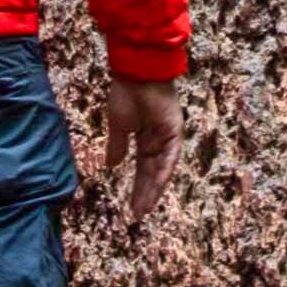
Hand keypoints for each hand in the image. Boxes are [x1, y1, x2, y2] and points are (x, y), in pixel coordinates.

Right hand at [90, 74, 176, 219]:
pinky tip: (157, 187)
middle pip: (152, 174)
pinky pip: (170, 156)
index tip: (131, 208)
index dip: (137, 188)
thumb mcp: (118, 125)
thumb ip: (117, 146)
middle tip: (137, 215)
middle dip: (145, 194)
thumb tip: (111, 166)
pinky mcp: (175, 130)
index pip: (142, 170)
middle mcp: (159, 141)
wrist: (136, 70)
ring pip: (162, 169)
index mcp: (145, 139)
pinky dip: (164, 171)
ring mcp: (168, 136)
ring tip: (144, 208)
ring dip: (154, 189)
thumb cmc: (126, 92)